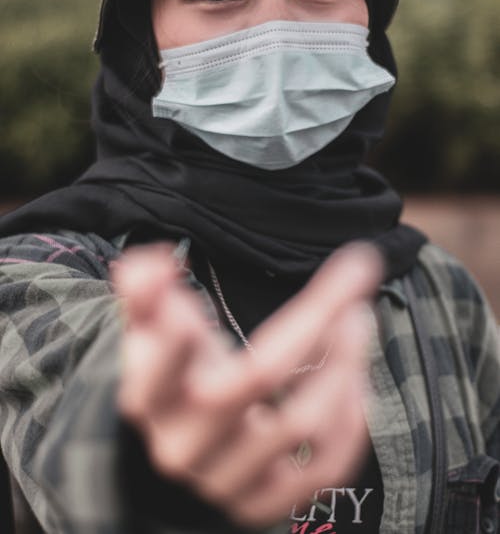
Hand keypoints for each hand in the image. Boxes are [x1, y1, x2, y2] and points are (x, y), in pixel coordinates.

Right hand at [111, 242, 382, 527]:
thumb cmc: (174, 375)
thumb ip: (146, 295)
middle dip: (316, 318)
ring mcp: (226, 481)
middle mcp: (184, 446)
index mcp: (150, 397)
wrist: (185, 448)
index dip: (184, 328)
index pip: (166, 361)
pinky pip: (325, 469)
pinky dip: (351, 421)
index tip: (208, 274)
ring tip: (358, 318)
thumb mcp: (151, 334)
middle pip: (259, 375)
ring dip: (344, 362)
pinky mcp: (264, 504)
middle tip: (353, 276)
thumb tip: (153, 261)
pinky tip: (355, 379)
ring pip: (302, 421)